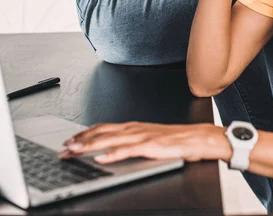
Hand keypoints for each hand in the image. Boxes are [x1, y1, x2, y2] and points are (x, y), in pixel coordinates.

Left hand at [59, 122, 231, 164]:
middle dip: (80, 140)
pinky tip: (102, 159)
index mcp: (132, 126)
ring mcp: (141, 136)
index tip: (69, 139)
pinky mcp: (150, 146)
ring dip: (90, 145)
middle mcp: (133, 128)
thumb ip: (129, 142)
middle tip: (64, 147)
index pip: (102, 127)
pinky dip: (113, 154)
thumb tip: (109, 150)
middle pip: (101, 132)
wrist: (196, 138)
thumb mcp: (147, 138)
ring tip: (75, 150)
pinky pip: (128, 150)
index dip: (84, 133)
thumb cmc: (173, 140)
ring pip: (110, 140)